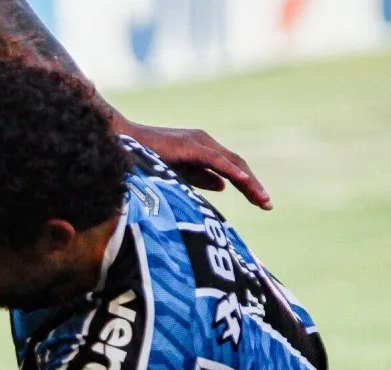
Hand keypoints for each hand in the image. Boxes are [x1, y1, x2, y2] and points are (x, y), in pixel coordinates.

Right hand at [117, 120, 271, 209]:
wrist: (123, 142)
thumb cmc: (146, 157)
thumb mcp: (179, 172)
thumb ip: (202, 177)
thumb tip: (224, 186)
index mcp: (203, 149)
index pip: (233, 169)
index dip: (248, 185)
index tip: (262, 203)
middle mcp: (205, 142)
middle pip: (238, 165)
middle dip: (254, 186)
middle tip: (267, 205)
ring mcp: (198, 142)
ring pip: (232, 163)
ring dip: (249, 182)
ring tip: (262, 199)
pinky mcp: (190, 146)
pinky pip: (216, 160)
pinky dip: (232, 171)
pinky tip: (244, 182)